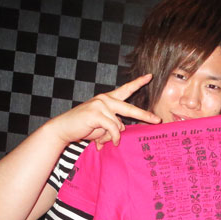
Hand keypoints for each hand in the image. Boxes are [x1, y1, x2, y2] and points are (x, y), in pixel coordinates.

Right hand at [46, 74, 161, 148]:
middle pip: (130, 109)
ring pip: (118, 125)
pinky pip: (113, 128)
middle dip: (144, 116)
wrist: (63, 128)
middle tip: (157, 120)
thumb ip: (113, 126)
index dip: (138, 83)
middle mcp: (105, 99)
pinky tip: (103, 143)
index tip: (149, 76)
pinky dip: (111, 137)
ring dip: (112, 136)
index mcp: (108, 99)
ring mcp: (100, 105)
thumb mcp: (102, 126)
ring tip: (100, 139)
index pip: (126, 89)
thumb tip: (122, 131)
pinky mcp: (96, 113)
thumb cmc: (84, 127)